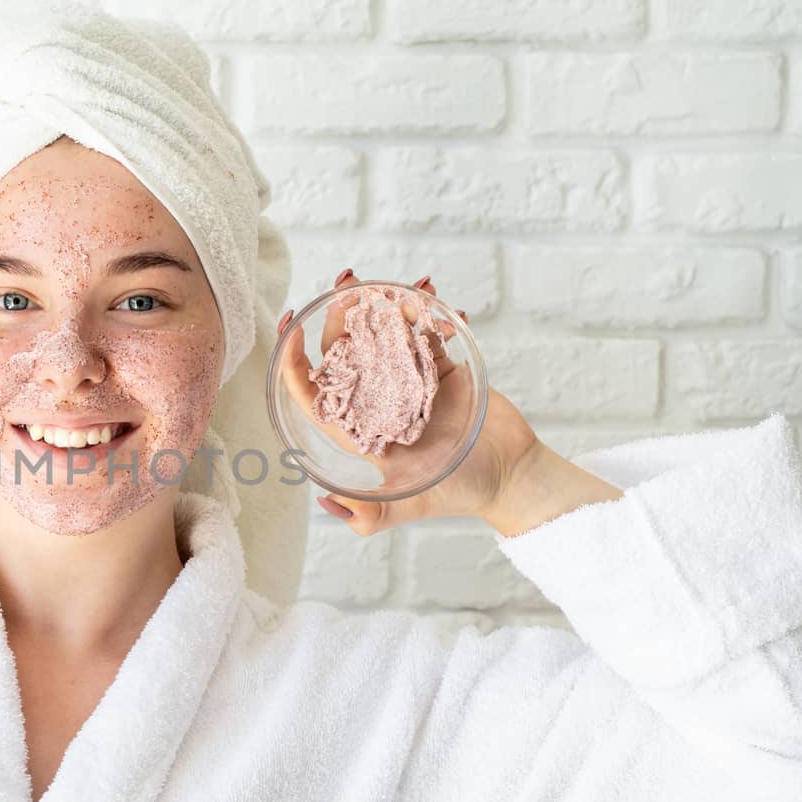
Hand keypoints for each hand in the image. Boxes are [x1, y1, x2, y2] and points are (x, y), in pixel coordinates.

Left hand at [278, 274, 538, 535]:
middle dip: (340, 320)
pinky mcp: (444, 369)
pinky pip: (430, 335)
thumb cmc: (458, 494)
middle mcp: (381, 403)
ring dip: (385, 306)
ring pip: (388, 337)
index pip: (318, 395)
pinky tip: (427, 298)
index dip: (296, 365)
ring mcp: (412, 383)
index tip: (290, 331)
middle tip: (343, 288)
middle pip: (348, 355)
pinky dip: (430, 315)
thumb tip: (326, 501)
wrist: (511, 478)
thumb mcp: (406, 508)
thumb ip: (368, 516)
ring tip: (386, 285)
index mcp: (363, 431)